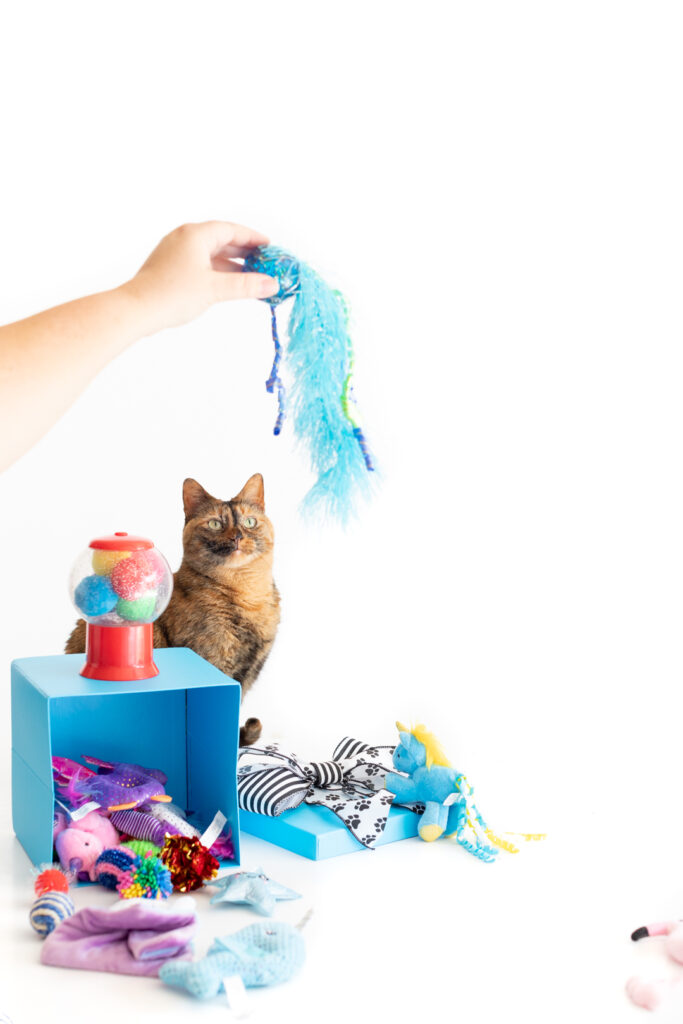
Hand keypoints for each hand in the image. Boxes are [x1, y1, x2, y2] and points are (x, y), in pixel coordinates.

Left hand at [122, 220, 278, 331]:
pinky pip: (201, 264)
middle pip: (221, 240)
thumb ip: (246, 286)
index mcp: (195, 234)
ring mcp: (176, 252)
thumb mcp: (214, 289)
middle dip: (244, 252)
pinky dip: (217, 271)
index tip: (269, 247)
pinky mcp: (170, 267)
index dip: (253, 238)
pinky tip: (228, 284)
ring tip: (251, 276)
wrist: (136, 310)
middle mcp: (185, 238)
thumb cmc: (172, 294)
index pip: (231, 230)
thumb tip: (271, 284)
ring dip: (231, 264)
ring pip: (211, 254)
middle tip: (265, 263)